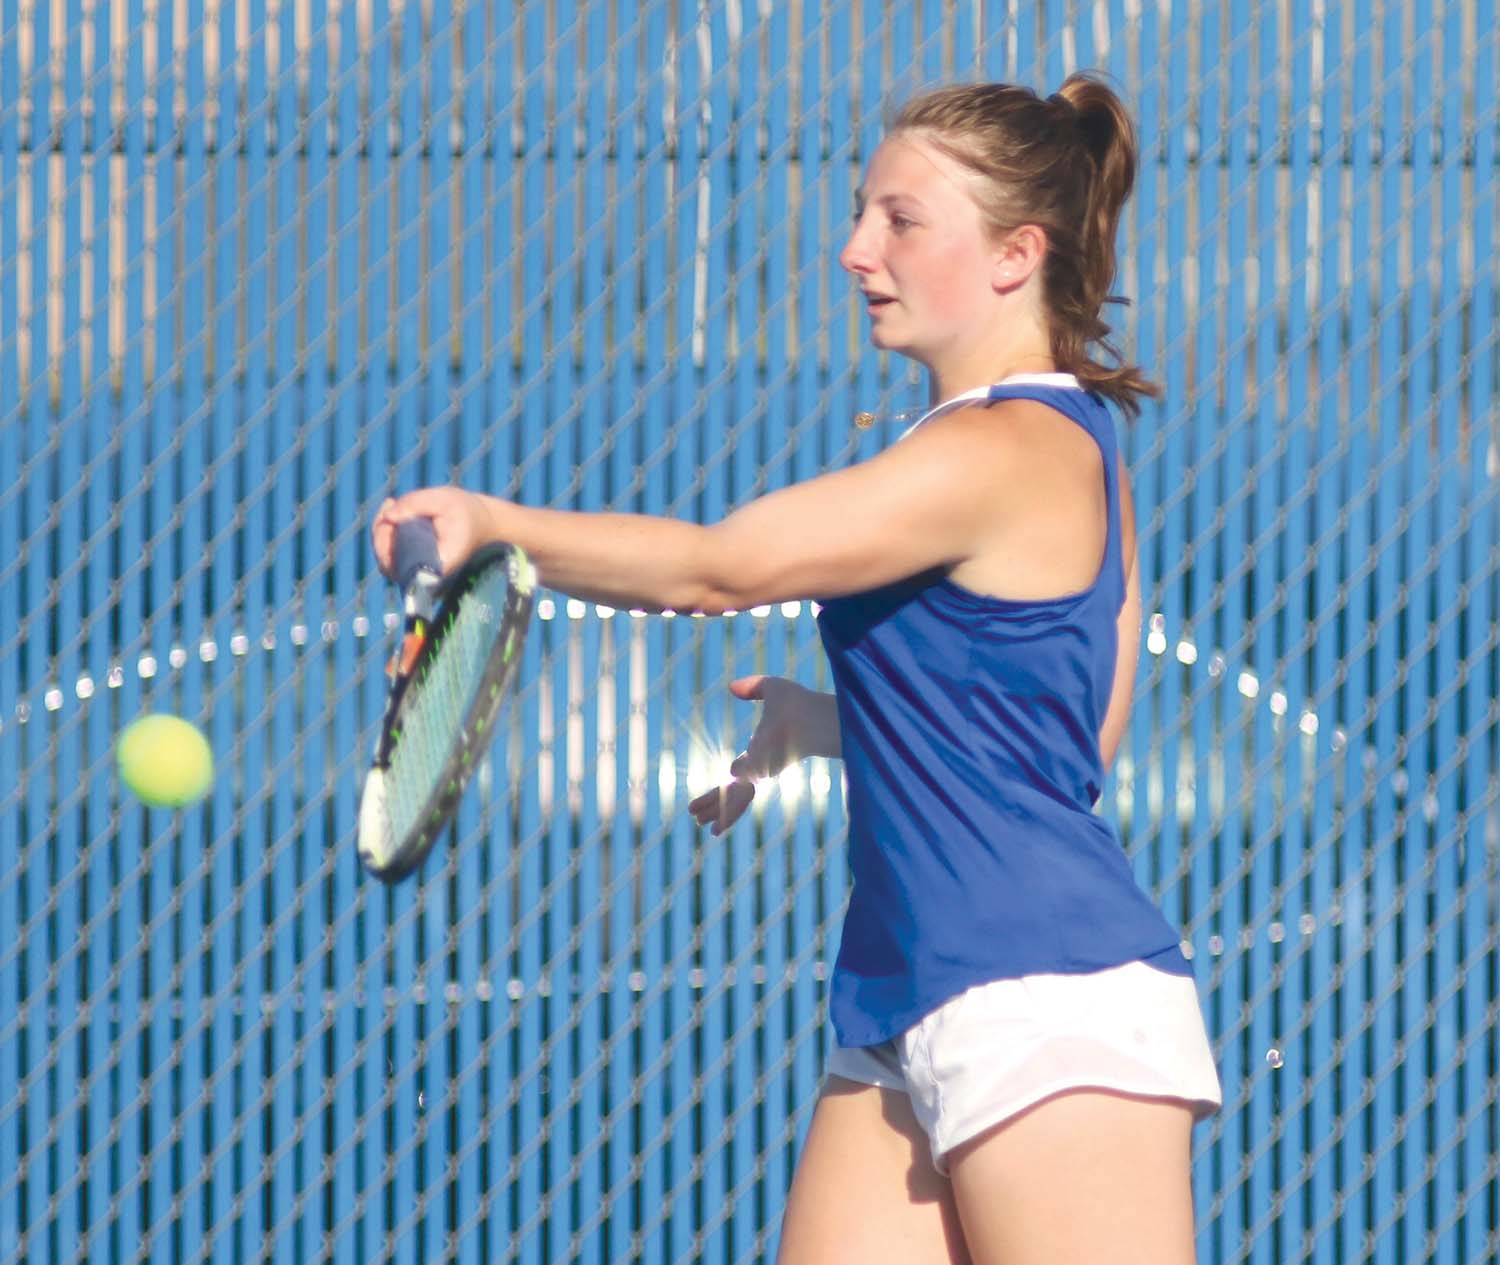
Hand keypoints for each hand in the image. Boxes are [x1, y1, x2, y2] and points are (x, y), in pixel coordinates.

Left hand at [371, 486, 495, 578]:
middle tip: (390, 503)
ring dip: (382, 530)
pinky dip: (387, 534)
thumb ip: (416, 503)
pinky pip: (391, 554)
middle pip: (387, 563)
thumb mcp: (445, 499)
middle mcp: (426, 577)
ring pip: (386, 559)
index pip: (399, 567)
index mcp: (436, 567)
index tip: (389, 519)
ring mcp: (419, 573)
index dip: (384, 545)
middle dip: (380, 532)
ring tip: (392, 504)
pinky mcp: (415, 565)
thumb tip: (388, 516)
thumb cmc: (466, 513)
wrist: (482, 524)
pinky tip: (393, 512)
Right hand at [688, 676, 831, 836]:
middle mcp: (761, 767)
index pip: (742, 770)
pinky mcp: (755, 776)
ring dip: (714, 810)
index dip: (733, 775)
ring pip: (732, 798)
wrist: (812, 716)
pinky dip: (718, 807)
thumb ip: (751, 687)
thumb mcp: (771, 688)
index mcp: (763, 751)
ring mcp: (758, 774)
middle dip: (716, 804)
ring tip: (697, 823)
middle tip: (698, 818)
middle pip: (734, 791)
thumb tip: (731, 688)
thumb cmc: (800, 703)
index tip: (727, 777)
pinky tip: (699, 814)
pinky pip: (732, 795)